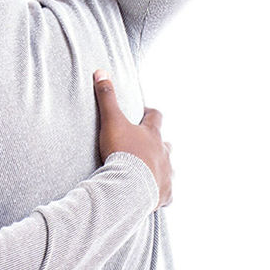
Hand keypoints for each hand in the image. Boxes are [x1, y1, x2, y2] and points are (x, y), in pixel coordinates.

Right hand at [93, 69, 173, 210]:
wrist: (130, 186)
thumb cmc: (122, 152)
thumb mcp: (112, 122)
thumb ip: (107, 98)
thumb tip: (101, 72)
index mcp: (152, 134)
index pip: (156, 117)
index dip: (150, 113)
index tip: (145, 112)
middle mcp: (164, 152)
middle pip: (166, 144)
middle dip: (158, 144)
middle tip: (146, 145)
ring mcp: (167, 174)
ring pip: (169, 168)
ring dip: (161, 168)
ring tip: (150, 172)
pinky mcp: (165, 194)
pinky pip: (167, 194)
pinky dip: (161, 194)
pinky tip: (154, 197)